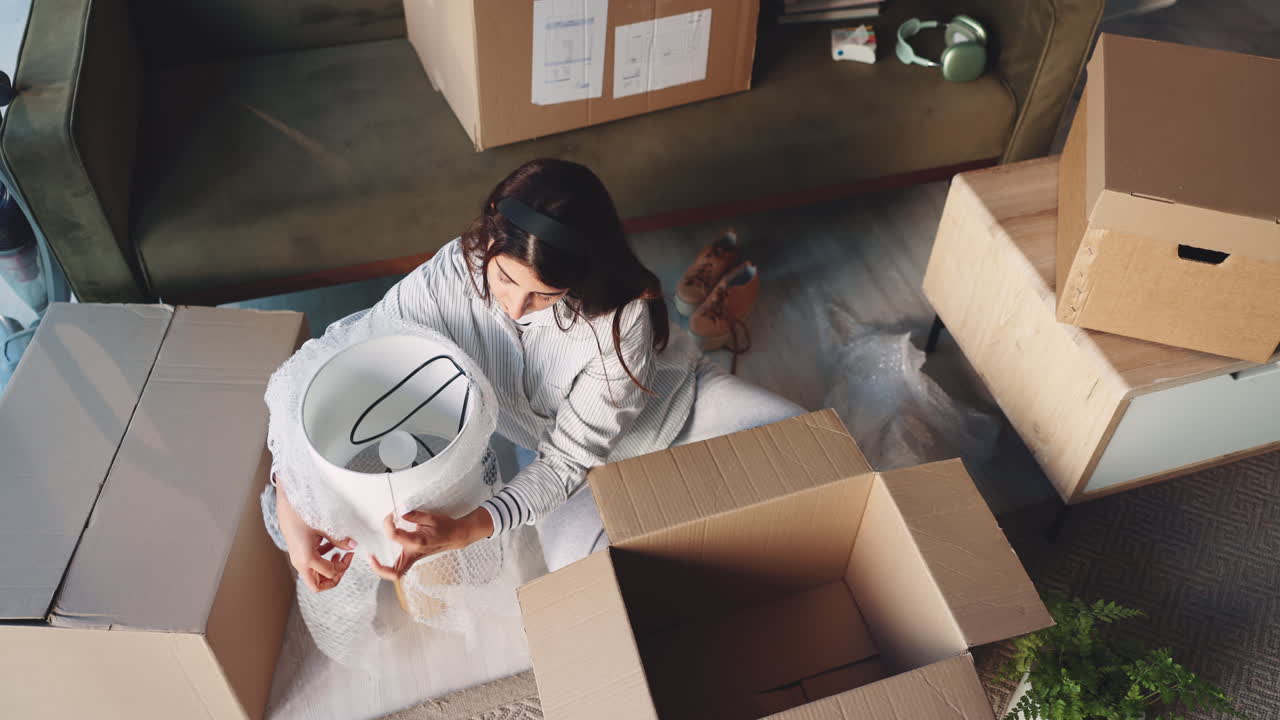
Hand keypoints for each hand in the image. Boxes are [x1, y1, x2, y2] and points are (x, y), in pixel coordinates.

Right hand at [276, 481, 356, 591]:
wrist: (286, 504)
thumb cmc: (302, 514)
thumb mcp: (324, 527)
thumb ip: (339, 539)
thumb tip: (353, 546)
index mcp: (306, 559)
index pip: (330, 574)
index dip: (344, 566)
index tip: (350, 554)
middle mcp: (300, 563)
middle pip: (318, 585)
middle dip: (334, 577)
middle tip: (344, 562)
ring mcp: (298, 559)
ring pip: (314, 576)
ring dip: (328, 568)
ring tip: (338, 553)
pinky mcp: (298, 553)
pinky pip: (312, 564)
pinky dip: (322, 559)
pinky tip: (330, 546)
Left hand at [369, 508, 493, 580]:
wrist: (456, 536)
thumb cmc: (445, 527)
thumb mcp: (431, 517)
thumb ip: (414, 515)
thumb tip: (400, 512)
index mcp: (418, 542)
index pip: (395, 536)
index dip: (388, 525)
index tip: (390, 516)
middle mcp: (414, 553)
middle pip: (395, 572)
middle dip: (380, 567)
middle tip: (370, 556)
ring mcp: (413, 558)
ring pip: (396, 573)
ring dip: (383, 569)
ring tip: (373, 558)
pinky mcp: (413, 558)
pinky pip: (398, 567)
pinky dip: (388, 566)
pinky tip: (382, 557)